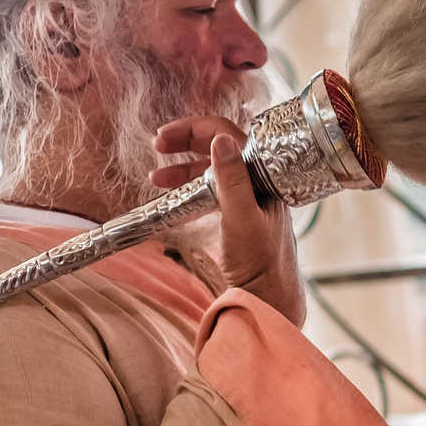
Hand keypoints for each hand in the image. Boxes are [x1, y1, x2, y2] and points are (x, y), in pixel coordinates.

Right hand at [154, 117, 303, 325]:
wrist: (269, 296)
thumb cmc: (260, 262)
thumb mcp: (242, 217)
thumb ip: (232, 180)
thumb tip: (220, 139)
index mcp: (265, 174)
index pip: (227, 133)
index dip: (193, 129)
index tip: (162, 138)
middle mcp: (259, 180)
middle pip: (218, 147)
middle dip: (185, 143)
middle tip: (157, 146)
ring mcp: (250, 196)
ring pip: (212, 170)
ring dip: (182, 169)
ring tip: (156, 178)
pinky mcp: (241, 214)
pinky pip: (213, 191)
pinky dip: (191, 190)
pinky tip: (173, 196)